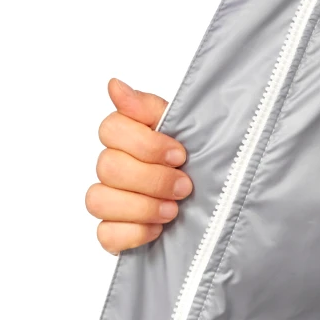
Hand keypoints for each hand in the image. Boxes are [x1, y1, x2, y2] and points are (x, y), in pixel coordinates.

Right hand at [85, 78, 191, 253]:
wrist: (221, 202)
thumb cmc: (199, 161)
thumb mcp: (185, 127)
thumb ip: (148, 107)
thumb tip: (114, 85)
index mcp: (127, 137)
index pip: (111, 129)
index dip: (145, 144)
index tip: (180, 154)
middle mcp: (112, 166)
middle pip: (107, 167)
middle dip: (151, 179)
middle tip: (184, 186)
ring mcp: (109, 200)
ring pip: (98, 200)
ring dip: (141, 206)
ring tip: (173, 210)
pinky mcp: (112, 232)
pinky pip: (104, 234)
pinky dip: (133, 233)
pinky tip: (158, 229)